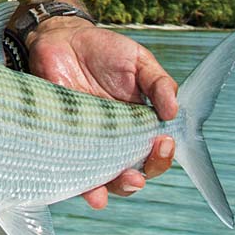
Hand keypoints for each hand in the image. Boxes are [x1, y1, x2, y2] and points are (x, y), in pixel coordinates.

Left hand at [27, 17, 177, 208]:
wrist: (61, 39)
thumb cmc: (103, 51)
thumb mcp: (139, 61)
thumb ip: (159, 83)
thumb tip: (174, 112)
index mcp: (137, 124)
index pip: (154, 152)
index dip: (161, 156)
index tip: (163, 144)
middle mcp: (112, 139)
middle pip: (131, 172)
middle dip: (139, 178)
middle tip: (138, 173)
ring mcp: (85, 142)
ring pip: (103, 178)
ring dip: (114, 188)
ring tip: (123, 183)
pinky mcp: (60, 140)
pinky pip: (70, 169)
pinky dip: (83, 186)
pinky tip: (93, 194)